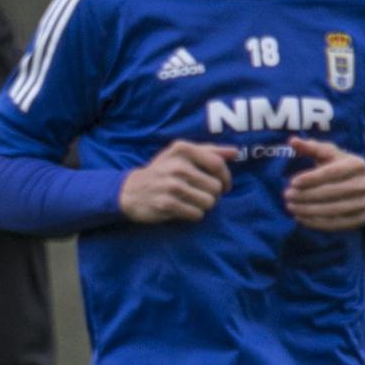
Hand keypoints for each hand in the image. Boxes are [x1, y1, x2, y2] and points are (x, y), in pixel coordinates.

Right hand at [118, 140, 237, 222]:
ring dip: (202, 205)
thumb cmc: (161, 171)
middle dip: (212, 194)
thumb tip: (235, 152)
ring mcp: (171, 186)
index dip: (226, 178)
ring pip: (208, 202)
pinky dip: (193, 214)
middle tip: (200, 195)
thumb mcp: (180, 155)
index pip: (218, 165)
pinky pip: (196, 214)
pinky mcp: (167, 204)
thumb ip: (209, 151)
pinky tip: (182, 209)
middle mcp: (177, 166)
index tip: (224, 186)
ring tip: (191, 202)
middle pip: (215, 187)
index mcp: (182, 150)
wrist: (129, 191)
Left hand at [283, 136, 364, 231]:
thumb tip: (292, 140)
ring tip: (290, 207)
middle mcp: (364, 184)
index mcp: (358, 164)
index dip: (312, 178)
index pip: (333, 172)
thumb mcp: (330, 155)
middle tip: (287, 196)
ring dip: (308, 210)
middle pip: (332, 192)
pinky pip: (335, 224)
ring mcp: (364, 204)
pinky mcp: (359, 220)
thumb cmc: (341, 167)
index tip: (292, 182)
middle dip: (306, 195)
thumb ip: (312, 148)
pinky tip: (300, 218)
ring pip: (333, 210)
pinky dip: (315, 222)